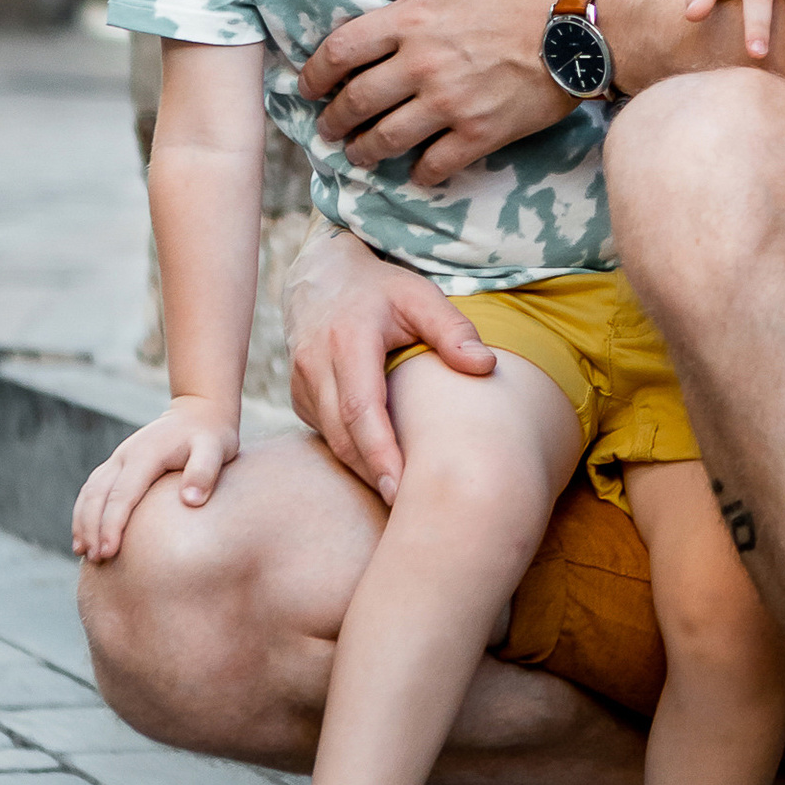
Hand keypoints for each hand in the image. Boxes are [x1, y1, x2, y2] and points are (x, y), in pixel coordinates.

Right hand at [72, 399, 238, 561]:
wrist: (198, 412)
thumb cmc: (210, 435)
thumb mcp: (216, 448)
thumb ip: (204, 472)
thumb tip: (191, 501)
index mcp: (146, 454)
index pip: (121, 494)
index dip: (112, 524)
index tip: (108, 552)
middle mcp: (125, 455)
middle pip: (97, 495)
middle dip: (91, 528)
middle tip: (95, 559)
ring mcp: (118, 459)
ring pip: (89, 492)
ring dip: (82, 522)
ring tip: (83, 553)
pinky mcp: (118, 465)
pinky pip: (92, 489)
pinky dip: (84, 512)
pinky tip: (85, 535)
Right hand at [286, 224, 496, 500]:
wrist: (322, 275)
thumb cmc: (381, 289)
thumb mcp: (421, 296)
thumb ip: (453, 329)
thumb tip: (485, 366)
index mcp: (347, 340)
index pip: (359, 408)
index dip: (379, 452)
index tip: (400, 487)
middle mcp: (315, 363)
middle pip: (343, 434)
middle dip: (373, 473)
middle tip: (409, 510)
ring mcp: (301, 382)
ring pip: (332, 439)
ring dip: (364, 469)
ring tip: (403, 496)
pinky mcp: (299, 397)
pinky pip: (325, 433)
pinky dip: (352, 453)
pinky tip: (382, 467)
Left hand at [302, 0, 569, 180]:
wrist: (589, 25)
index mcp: (412, 19)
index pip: (342, 51)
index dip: (315, 72)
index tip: (307, 85)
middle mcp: (422, 66)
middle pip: (357, 101)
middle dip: (333, 119)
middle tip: (326, 128)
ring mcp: (450, 104)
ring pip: (388, 139)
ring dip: (365, 151)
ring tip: (358, 156)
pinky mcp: (481, 133)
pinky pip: (438, 164)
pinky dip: (422, 174)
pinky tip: (417, 174)